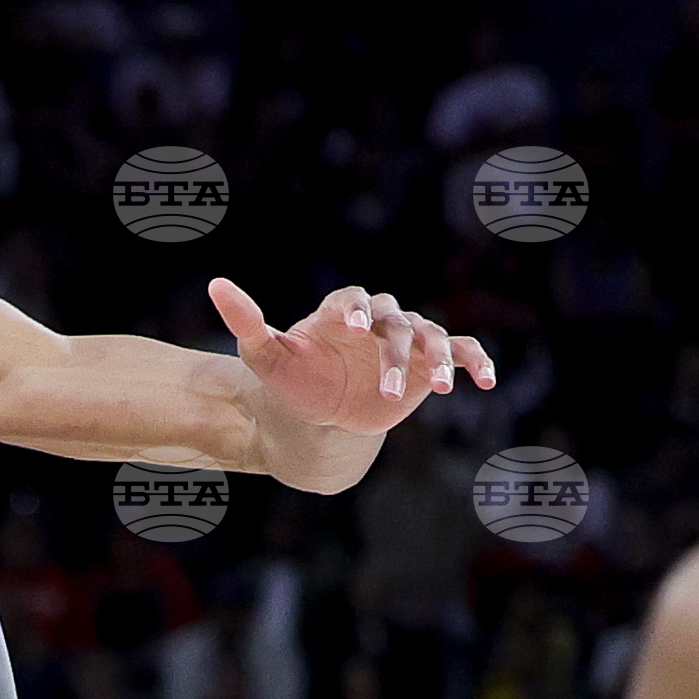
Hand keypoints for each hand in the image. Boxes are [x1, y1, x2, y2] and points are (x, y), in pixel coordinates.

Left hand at [209, 278, 496, 431]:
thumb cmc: (293, 380)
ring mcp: (407, 337)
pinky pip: (461, 352)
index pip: (355, 300)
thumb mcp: (265, 357)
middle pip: (396, 322)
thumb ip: (245, 321)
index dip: (356, 310)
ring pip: (430, 336)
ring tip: (436, 388)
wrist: (322, 414)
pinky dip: (474, 362)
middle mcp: (380, 318)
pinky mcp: (429, 362)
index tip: (353, 328)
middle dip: (393, 352)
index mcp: (343, 310)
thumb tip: (214, 284)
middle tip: (385, 389)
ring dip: (436, 360)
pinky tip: (483, 382)